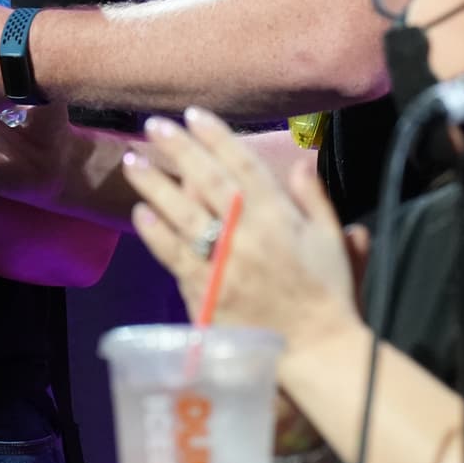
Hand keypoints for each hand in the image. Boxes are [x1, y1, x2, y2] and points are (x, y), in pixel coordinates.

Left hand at [125, 106, 359, 343]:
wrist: (315, 348)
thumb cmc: (326, 293)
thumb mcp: (330, 239)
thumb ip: (314, 198)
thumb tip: (299, 162)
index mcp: (278, 217)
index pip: (243, 165)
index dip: (217, 137)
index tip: (193, 114)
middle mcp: (248, 234)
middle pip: (207, 182)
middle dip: (179, 150)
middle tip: (153, 125)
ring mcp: (223, 263)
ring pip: (184, 215)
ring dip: (156, 185)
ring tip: (133, 160)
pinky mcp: (206, 292)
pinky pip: (175, 257)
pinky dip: (156, 233)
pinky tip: (141, 213)